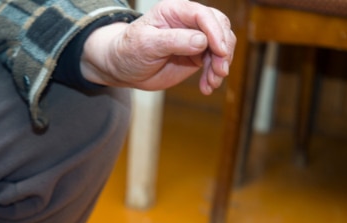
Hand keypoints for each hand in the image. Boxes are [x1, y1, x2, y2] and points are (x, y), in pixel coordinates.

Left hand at [80, 0, 235, 94]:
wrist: (123, 68)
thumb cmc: (129, 51)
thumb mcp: (147, 44)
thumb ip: (174, 41)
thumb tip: (202, 41)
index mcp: (175, 10)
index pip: (203, 15)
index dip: (215, 32)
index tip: (220, 51)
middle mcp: (188, 22)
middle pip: (219, 27)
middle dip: (223, 49)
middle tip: (219, 71)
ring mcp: (194, 38)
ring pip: (221, 46)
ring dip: (221, 64)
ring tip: (212, 83)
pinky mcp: (196, 55)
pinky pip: (214, 62)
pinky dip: (214, 75)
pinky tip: (207, 87)